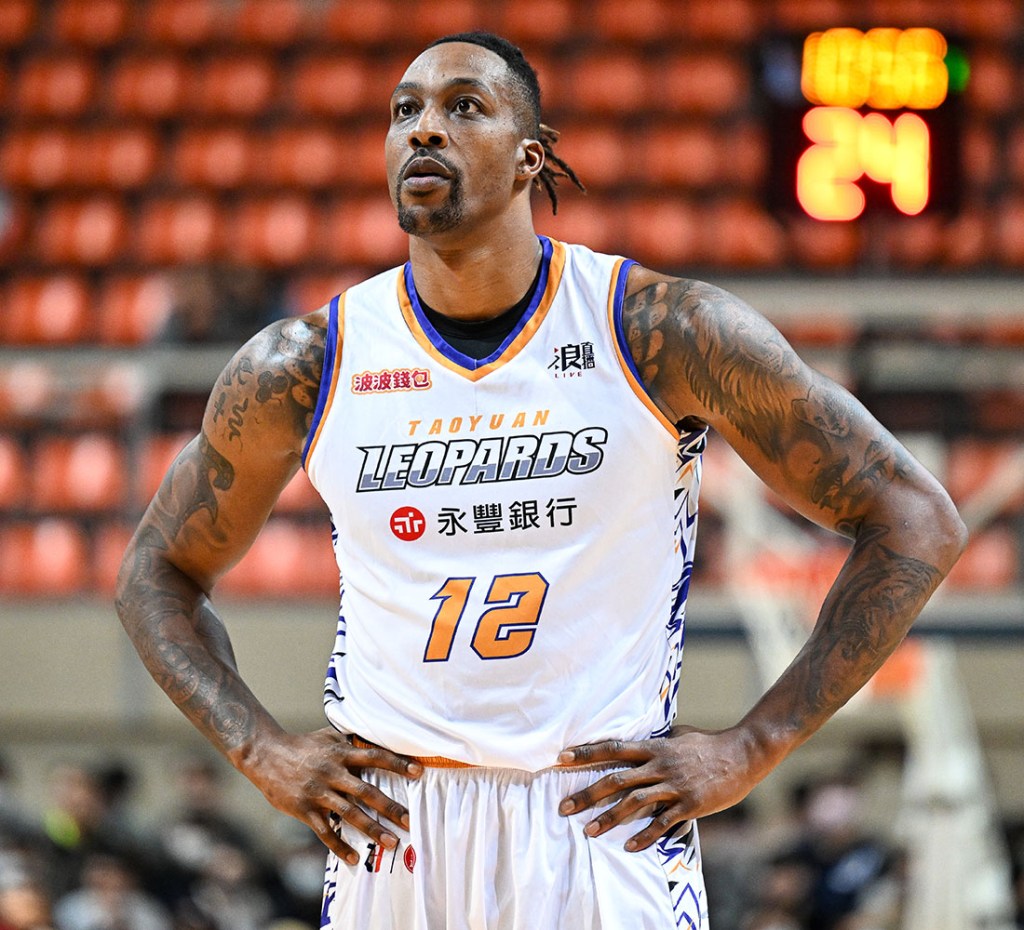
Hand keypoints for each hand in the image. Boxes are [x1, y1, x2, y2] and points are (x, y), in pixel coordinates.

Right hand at [250, 728, 421, 865]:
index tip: (419, 771)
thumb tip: (377, 734)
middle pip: (366, 791)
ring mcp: (318, 792)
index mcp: (341, 753)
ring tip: (392, 842)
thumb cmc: (303, 744)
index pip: (375, 756)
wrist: (266, 754)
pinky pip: (325, 831)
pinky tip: (354, 858)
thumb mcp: (329, 735)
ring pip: (349, 814)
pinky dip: (339, 846)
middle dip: (390, 807)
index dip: (397, 763)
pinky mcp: (304, 809)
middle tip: (410, 821)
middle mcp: (332, 772)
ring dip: (372, 829)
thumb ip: (351, 739)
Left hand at [557, 725, 764, 851]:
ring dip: (610, 818)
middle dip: (588, 794)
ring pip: (634, 803)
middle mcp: (659, 765)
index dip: (586, 753)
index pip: (613, 748)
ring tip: (589, 831)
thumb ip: (656, 741)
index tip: (561, 758)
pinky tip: (630, 847)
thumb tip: (637, 740)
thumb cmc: (708, 743)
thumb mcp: (677, 735)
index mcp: (654, 747)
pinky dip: (645, 835)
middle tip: (564, 807)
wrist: (742, 754)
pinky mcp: (690, 804)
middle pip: (616, 779)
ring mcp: (674, 785)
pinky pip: (663, 822)